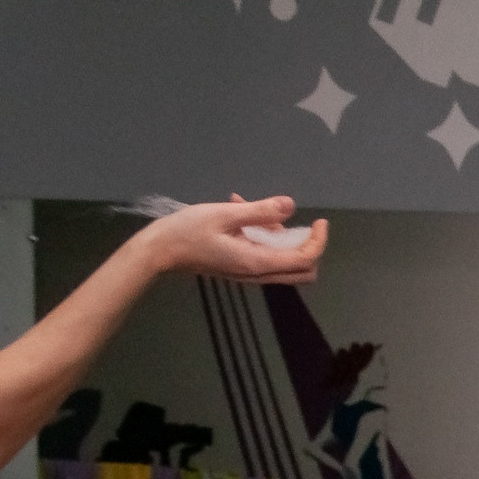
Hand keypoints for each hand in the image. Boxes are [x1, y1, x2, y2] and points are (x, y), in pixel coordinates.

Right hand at [135, 195, 327, 285]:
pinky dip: (262, 235)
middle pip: (302, 270)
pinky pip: (264, 255)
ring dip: (281, 237)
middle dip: (308, 246)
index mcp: (257, 262)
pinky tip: (240, 208)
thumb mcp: (223, 214)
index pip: (305, 259)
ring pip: (284, 263)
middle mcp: (258, 273)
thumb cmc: (187, 231)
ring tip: (254, 207)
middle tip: (300, 222)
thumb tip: (290, 205)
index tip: (319, 221)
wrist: (159, 251)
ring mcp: (249, 273)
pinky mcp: (240, 267)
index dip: (318, 242)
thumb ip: (259, 211)